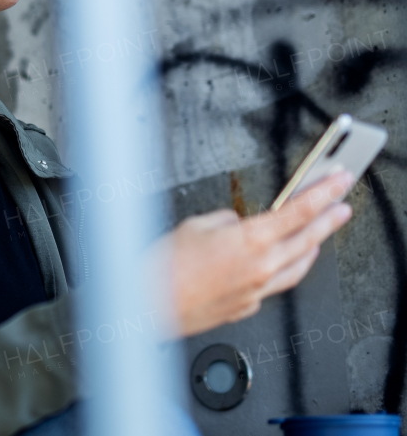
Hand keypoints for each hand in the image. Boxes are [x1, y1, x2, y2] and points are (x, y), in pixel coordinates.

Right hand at [151, 171, 353, 337]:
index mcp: (249, 240)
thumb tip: (238, 225)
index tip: (338, 184)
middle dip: (329, 220)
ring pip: (298, 268)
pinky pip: (275, 285)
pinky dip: (281, 270)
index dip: (323, 194)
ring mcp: (256, 291)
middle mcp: (261, 268)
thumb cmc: (164, 267)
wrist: (148, 303)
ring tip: (319, 237)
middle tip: (343, 207)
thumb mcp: (194, 225)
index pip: (298, 212)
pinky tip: (277, 264)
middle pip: (308, 240)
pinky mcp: (246, 306)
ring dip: (312, 248)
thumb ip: (225, 221)